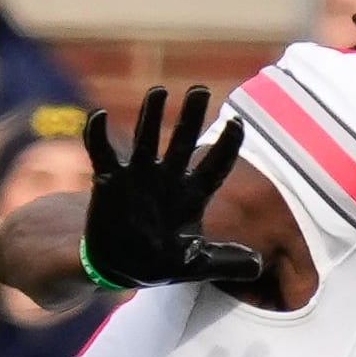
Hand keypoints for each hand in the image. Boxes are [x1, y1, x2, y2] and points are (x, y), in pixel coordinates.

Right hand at [81, 85, 263, 287]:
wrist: (119, 265)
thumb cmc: (159, 261)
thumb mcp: (195, 265)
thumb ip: (225, 262)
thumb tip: (258, 267)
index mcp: (193, 194)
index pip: (215, 166)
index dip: (227, 145)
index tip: (237, 121)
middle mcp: (168, 178)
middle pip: (183, 141)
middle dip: (191, 116)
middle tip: (200, 89)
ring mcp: (139, 176)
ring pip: (146, 139)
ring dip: (150, 116)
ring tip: (158, 92)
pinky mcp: (110, 180)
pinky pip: (103, 153)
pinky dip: (98, 135)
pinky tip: (97, 116)